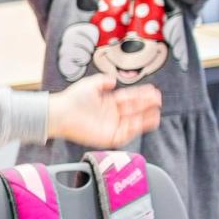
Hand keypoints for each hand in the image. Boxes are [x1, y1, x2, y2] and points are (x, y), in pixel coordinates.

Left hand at [46, 74, 161, 147]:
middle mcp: (111, 114)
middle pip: (133, 109)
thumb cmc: (71, 99)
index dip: (141, 94)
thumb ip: (102, 81)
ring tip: (157, 112)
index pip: (128, 98)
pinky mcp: (108, 137)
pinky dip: (136, 128)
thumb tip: (114, 81)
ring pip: (133, 122)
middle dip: (146, 104)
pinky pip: (126, 133)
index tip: (153, 90)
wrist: (60, 114)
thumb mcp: (89, 85)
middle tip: (158, 98)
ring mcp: (111, 126)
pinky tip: (145, 122)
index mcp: (108, 102)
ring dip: (146, 117)